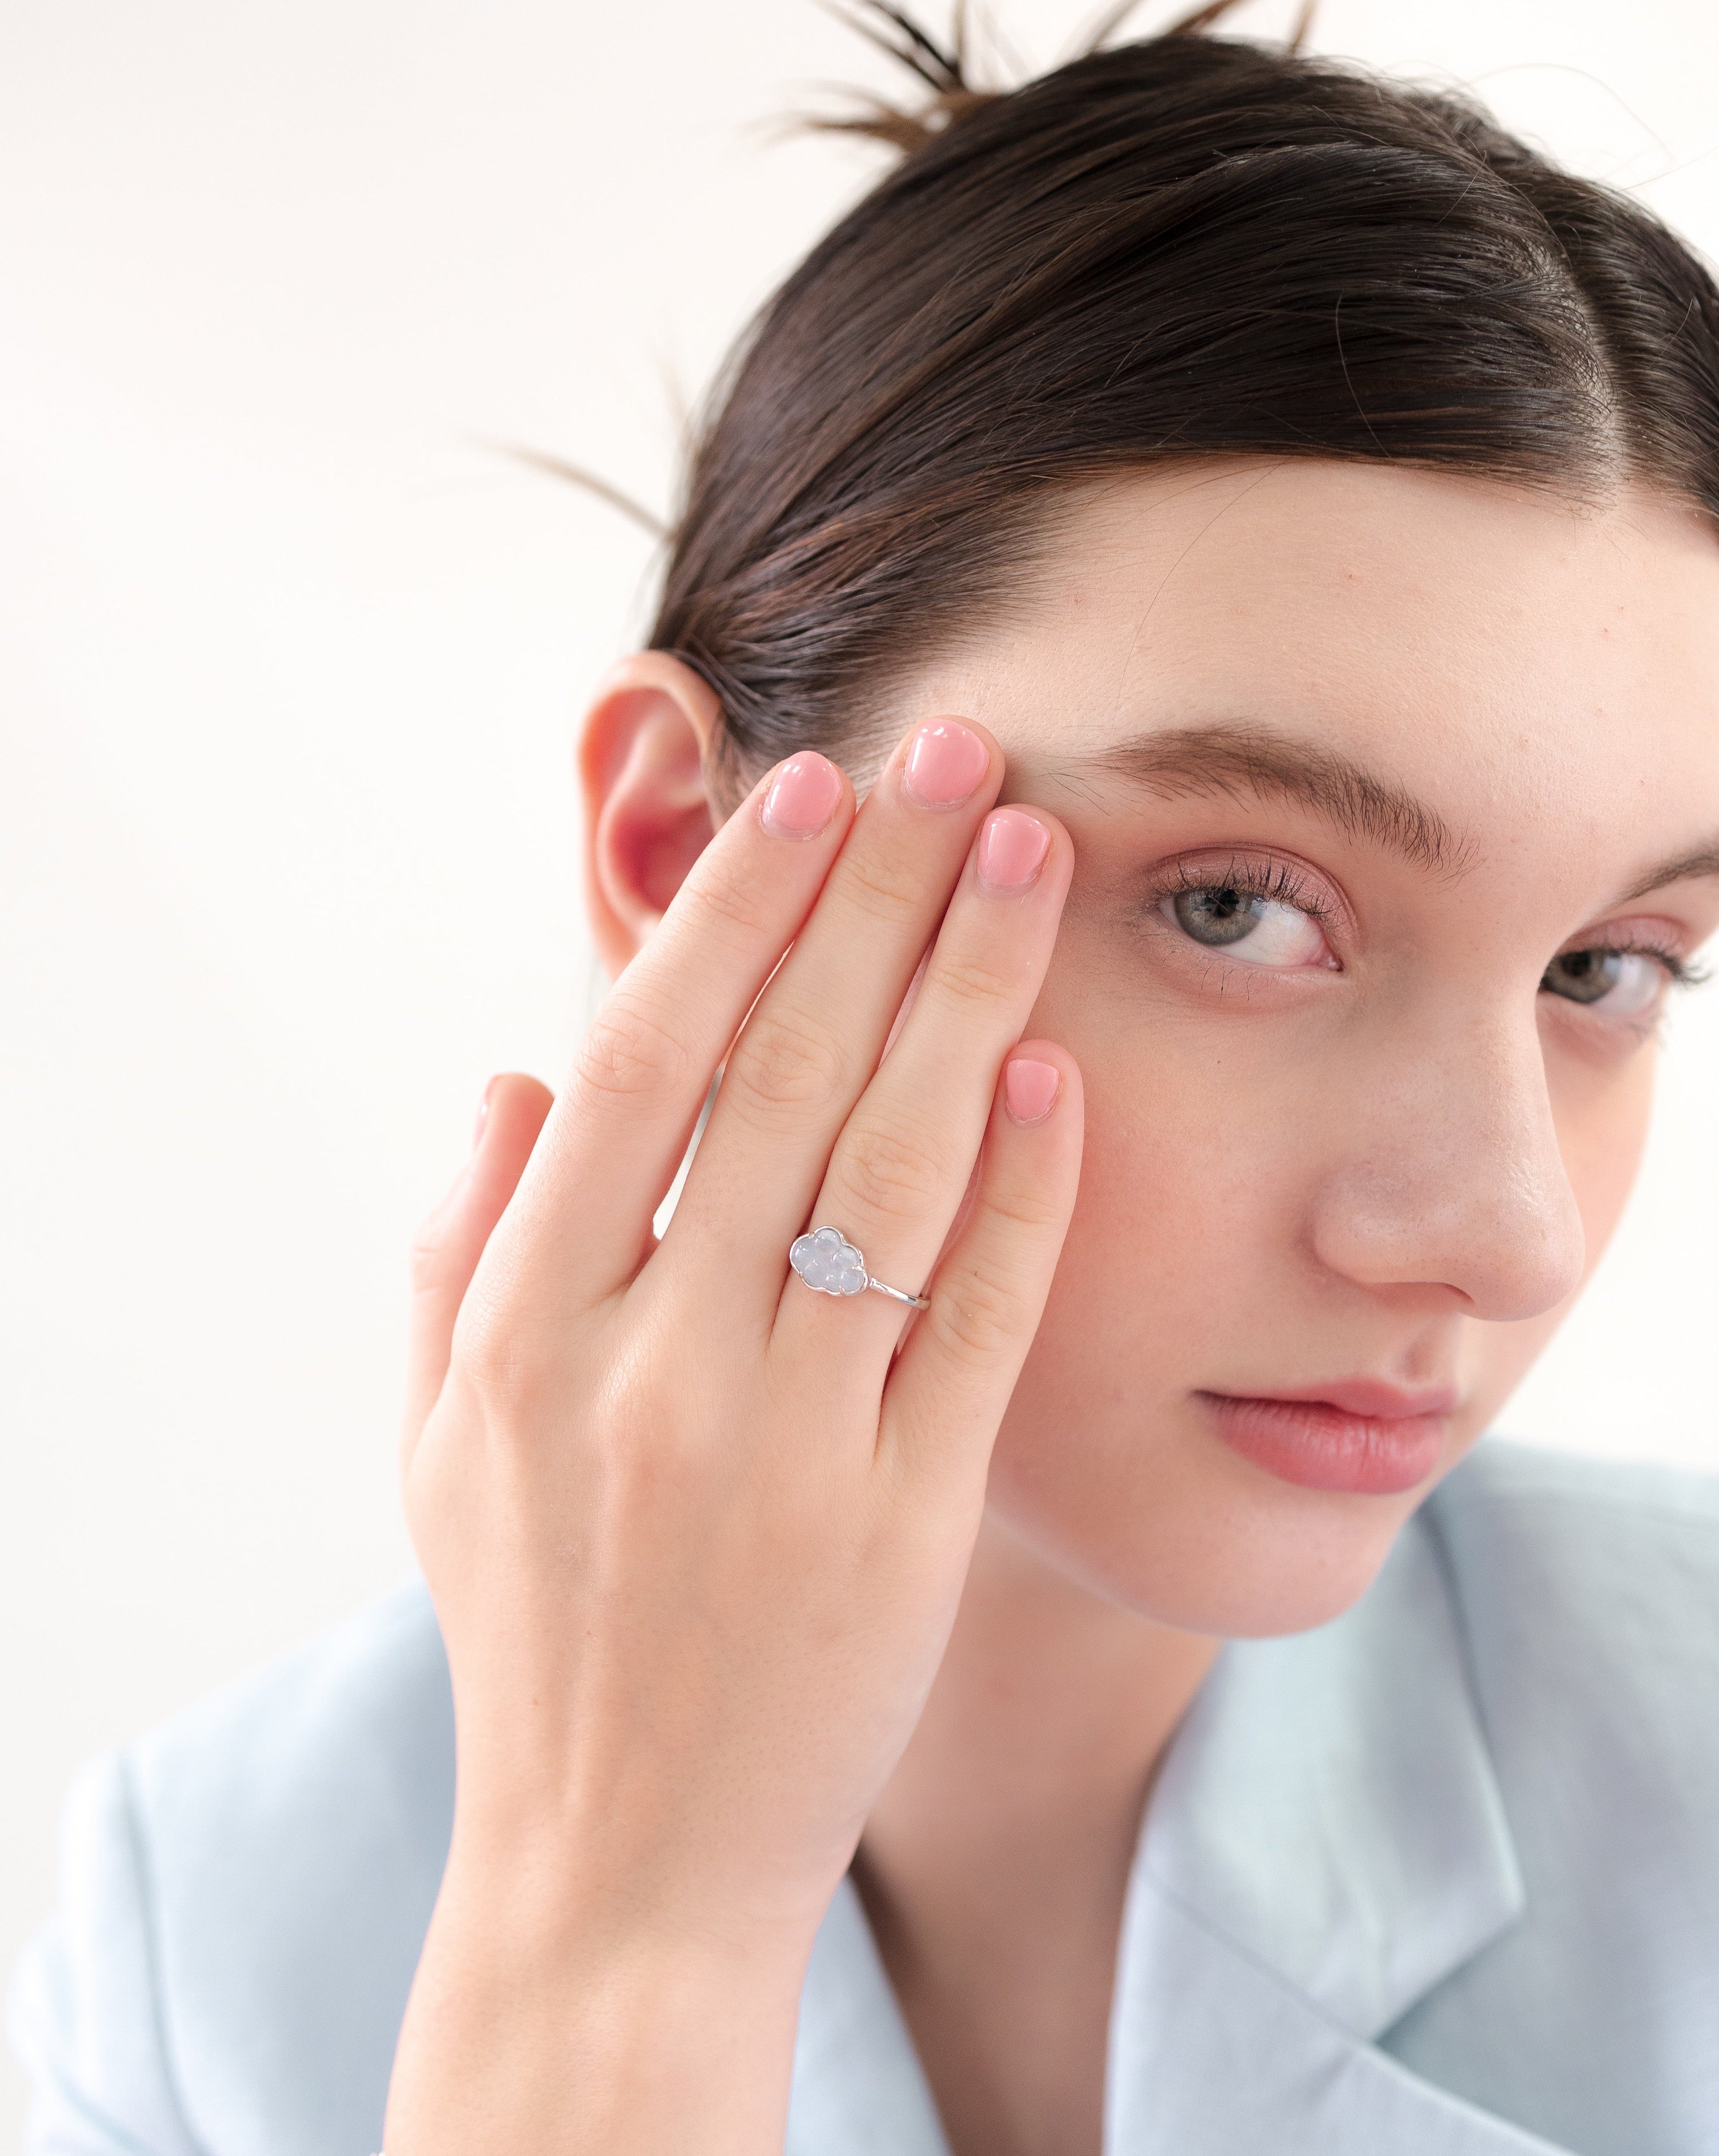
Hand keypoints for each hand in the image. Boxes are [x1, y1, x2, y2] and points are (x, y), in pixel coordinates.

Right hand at [385, 717, 1080, 2153]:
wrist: (623, 1869)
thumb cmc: (536, 1636)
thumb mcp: (436, 1448)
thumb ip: (453, 1252)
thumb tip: (510, 1074)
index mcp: (524, 1331)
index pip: (643, 1067)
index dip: (730, 914)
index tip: (804, 792)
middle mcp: (651, 1367)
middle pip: (787, 1076)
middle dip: (876, 894)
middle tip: (954, 753)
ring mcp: (787, 1444)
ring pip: (896, 1167)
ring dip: (968, 992)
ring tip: (1031, 856)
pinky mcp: (905, 1523)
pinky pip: (978, 1323)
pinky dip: (1025, 1191)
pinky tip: (1059, 1071)